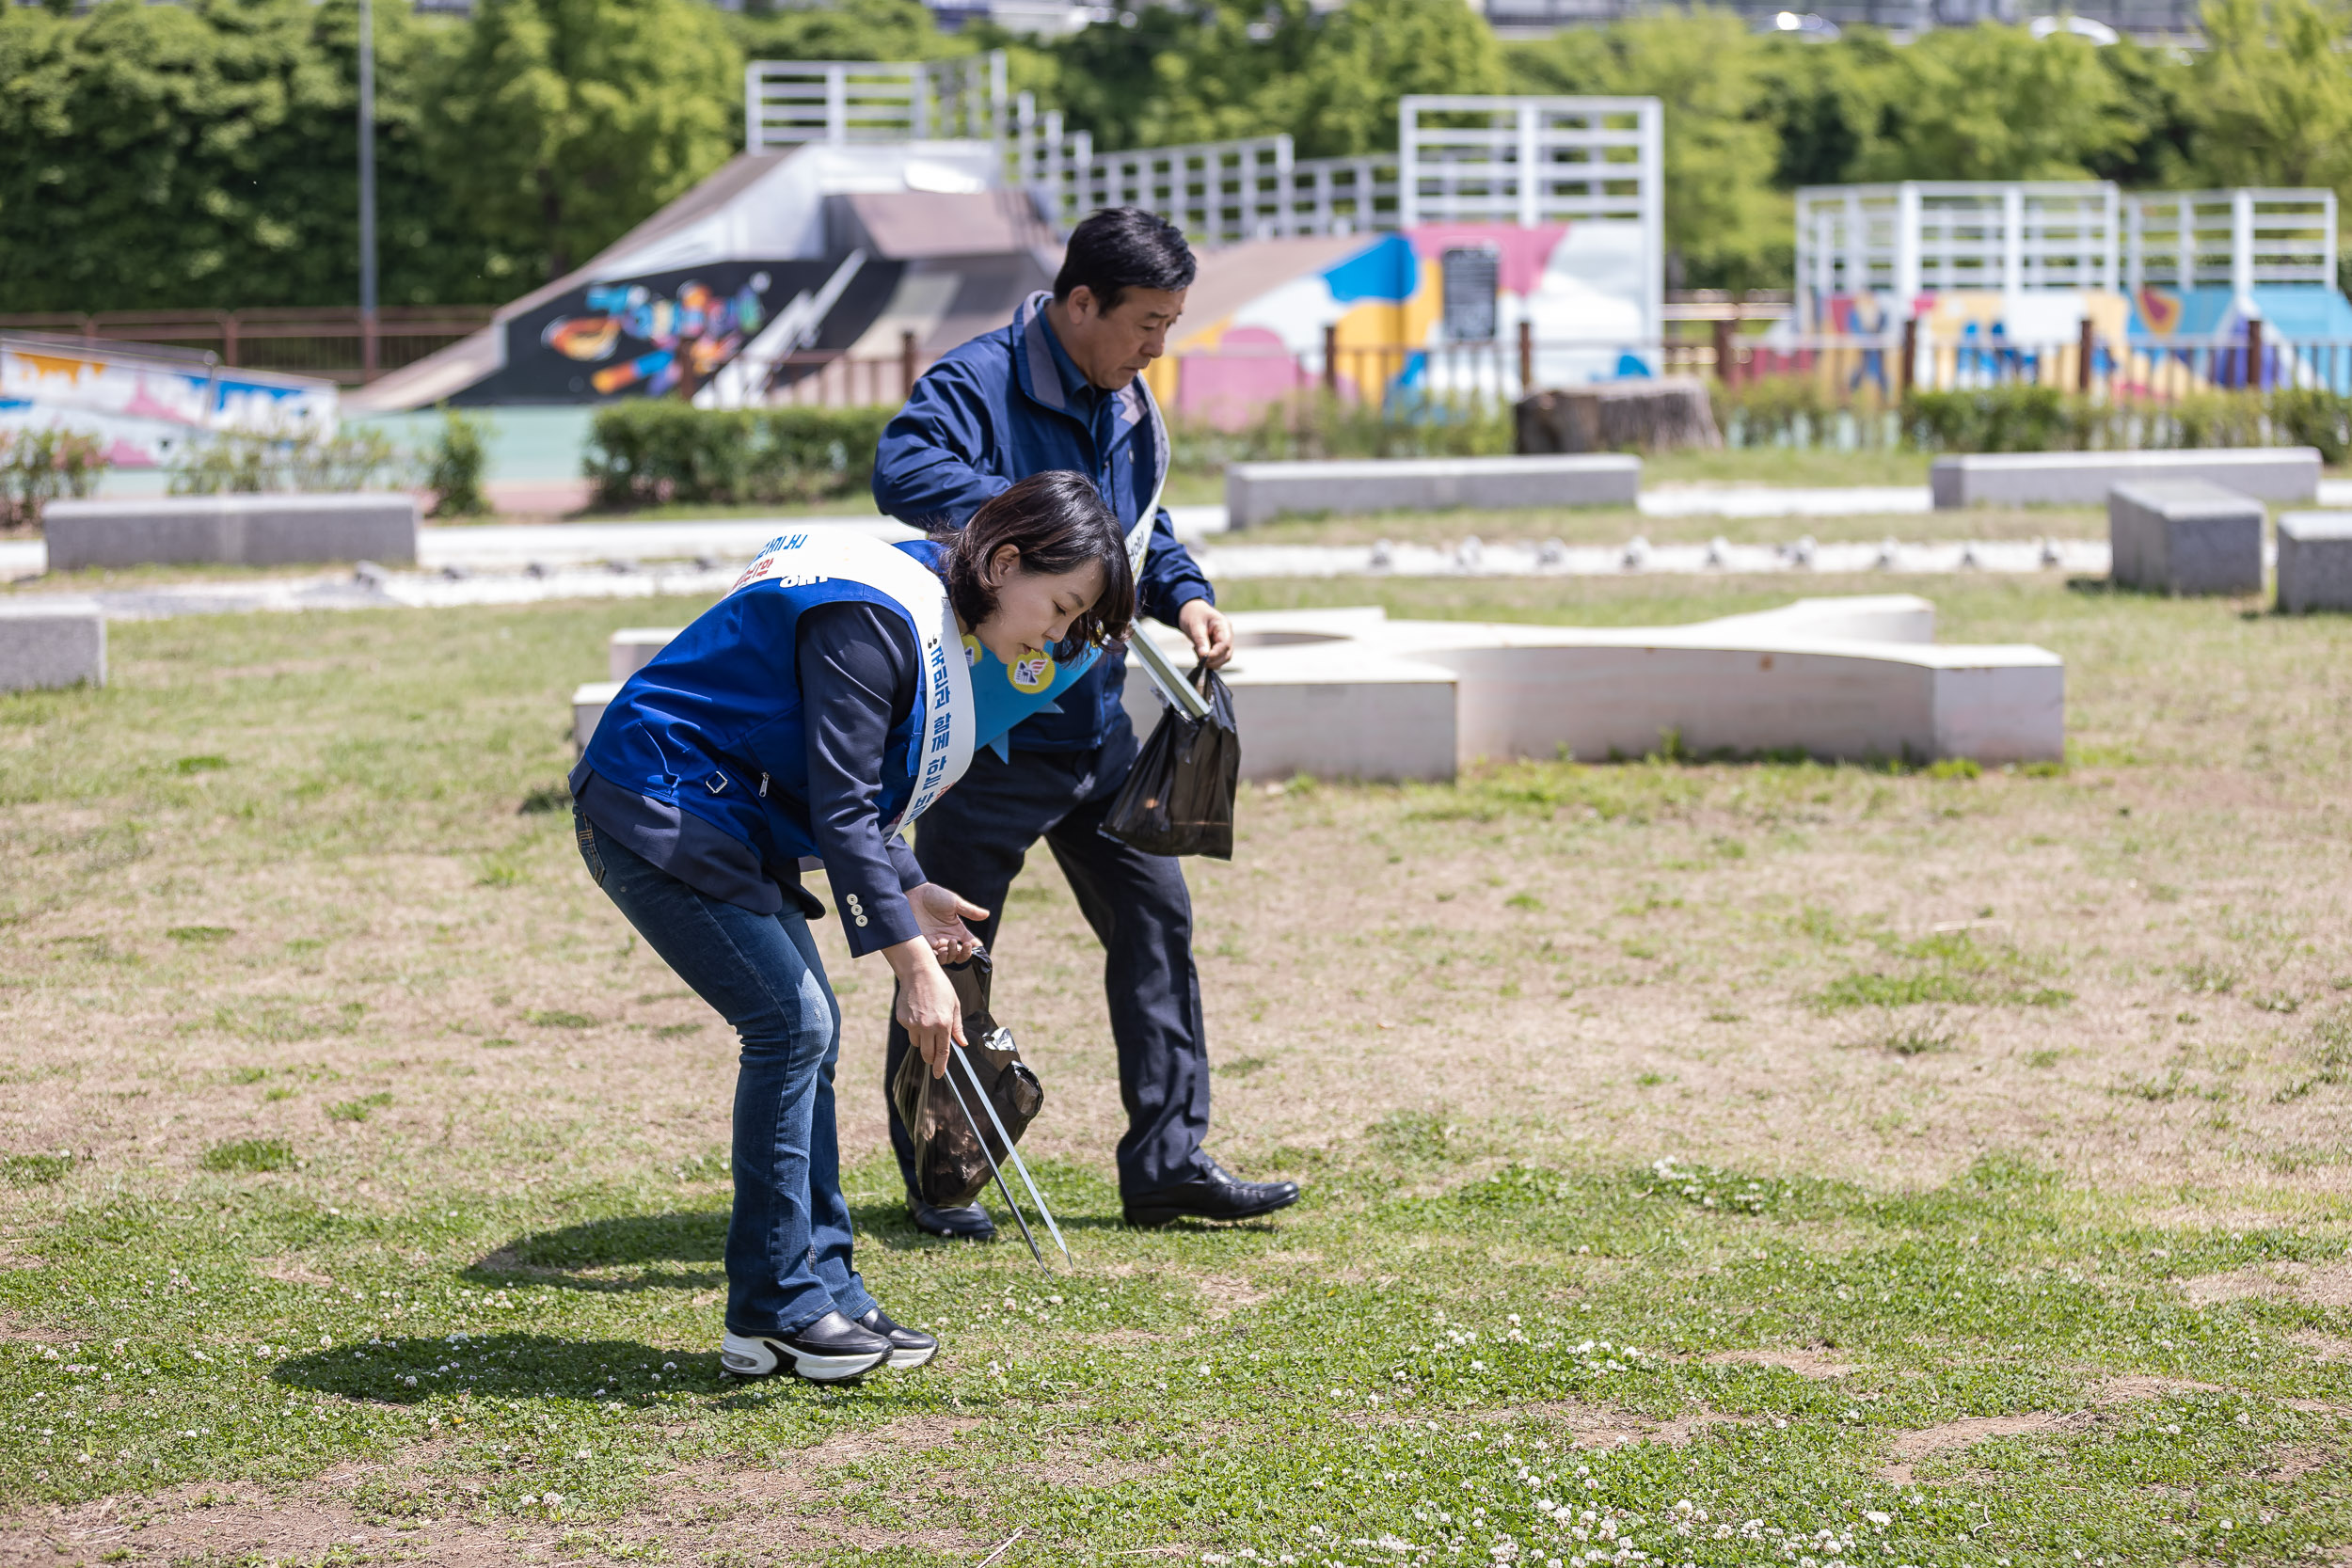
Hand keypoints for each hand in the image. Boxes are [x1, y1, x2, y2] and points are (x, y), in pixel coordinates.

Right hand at [885, 938, 965, 1076]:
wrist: (918, 973)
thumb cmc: (940, 987)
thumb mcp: (954, 1005)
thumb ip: (957, 1027)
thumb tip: (962, 1043)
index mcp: (944, 1024)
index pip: (942, 1051)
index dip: (940, 1065)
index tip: (938, 1074)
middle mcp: (928, 1026)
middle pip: (928, 1053)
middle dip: (931, 1057)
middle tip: (933, 1055)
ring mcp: (913, 1024)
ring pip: (918, 1043)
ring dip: (923, 1040)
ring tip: (927, 1021)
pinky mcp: (903, 1020)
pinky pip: (909, 1031)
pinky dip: (914, 1027)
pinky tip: (918, 1012)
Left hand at [908, 882, 987, 962]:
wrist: (913, 894)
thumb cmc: (934, 895)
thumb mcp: (954, 902)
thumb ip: (970, 911)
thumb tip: (987, 915)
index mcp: (957, 930)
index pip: (971, 944)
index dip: (975, 949)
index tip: (976, 946)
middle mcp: (948, 938)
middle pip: (960, 955)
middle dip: (964, 954)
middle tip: (963, 945)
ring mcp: (935, 942)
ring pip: (948, 959)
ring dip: (952, 955)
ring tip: (951, 943)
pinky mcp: (923, 944)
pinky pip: (933, 957)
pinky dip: (939, 957)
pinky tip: (940, 949)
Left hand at [1177, 599, 1233, 670]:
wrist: (1190, 610)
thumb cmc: (1193, 614)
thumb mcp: (1195, 626)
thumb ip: (1200, 640)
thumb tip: (1204, 655)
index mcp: (1223, 625)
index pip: (1225, 644)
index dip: (1215, 654)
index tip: (1204, 659)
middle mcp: (1227, 634)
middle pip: (1226, 654)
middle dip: (1213, 660)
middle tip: (1199, 659)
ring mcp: (1223, 641)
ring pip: (1222, 658)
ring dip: (1210, 661)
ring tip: (1197, 651)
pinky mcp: (1218, 646)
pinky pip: (1216, 657)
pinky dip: (1208, 659)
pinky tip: (1199, 651)